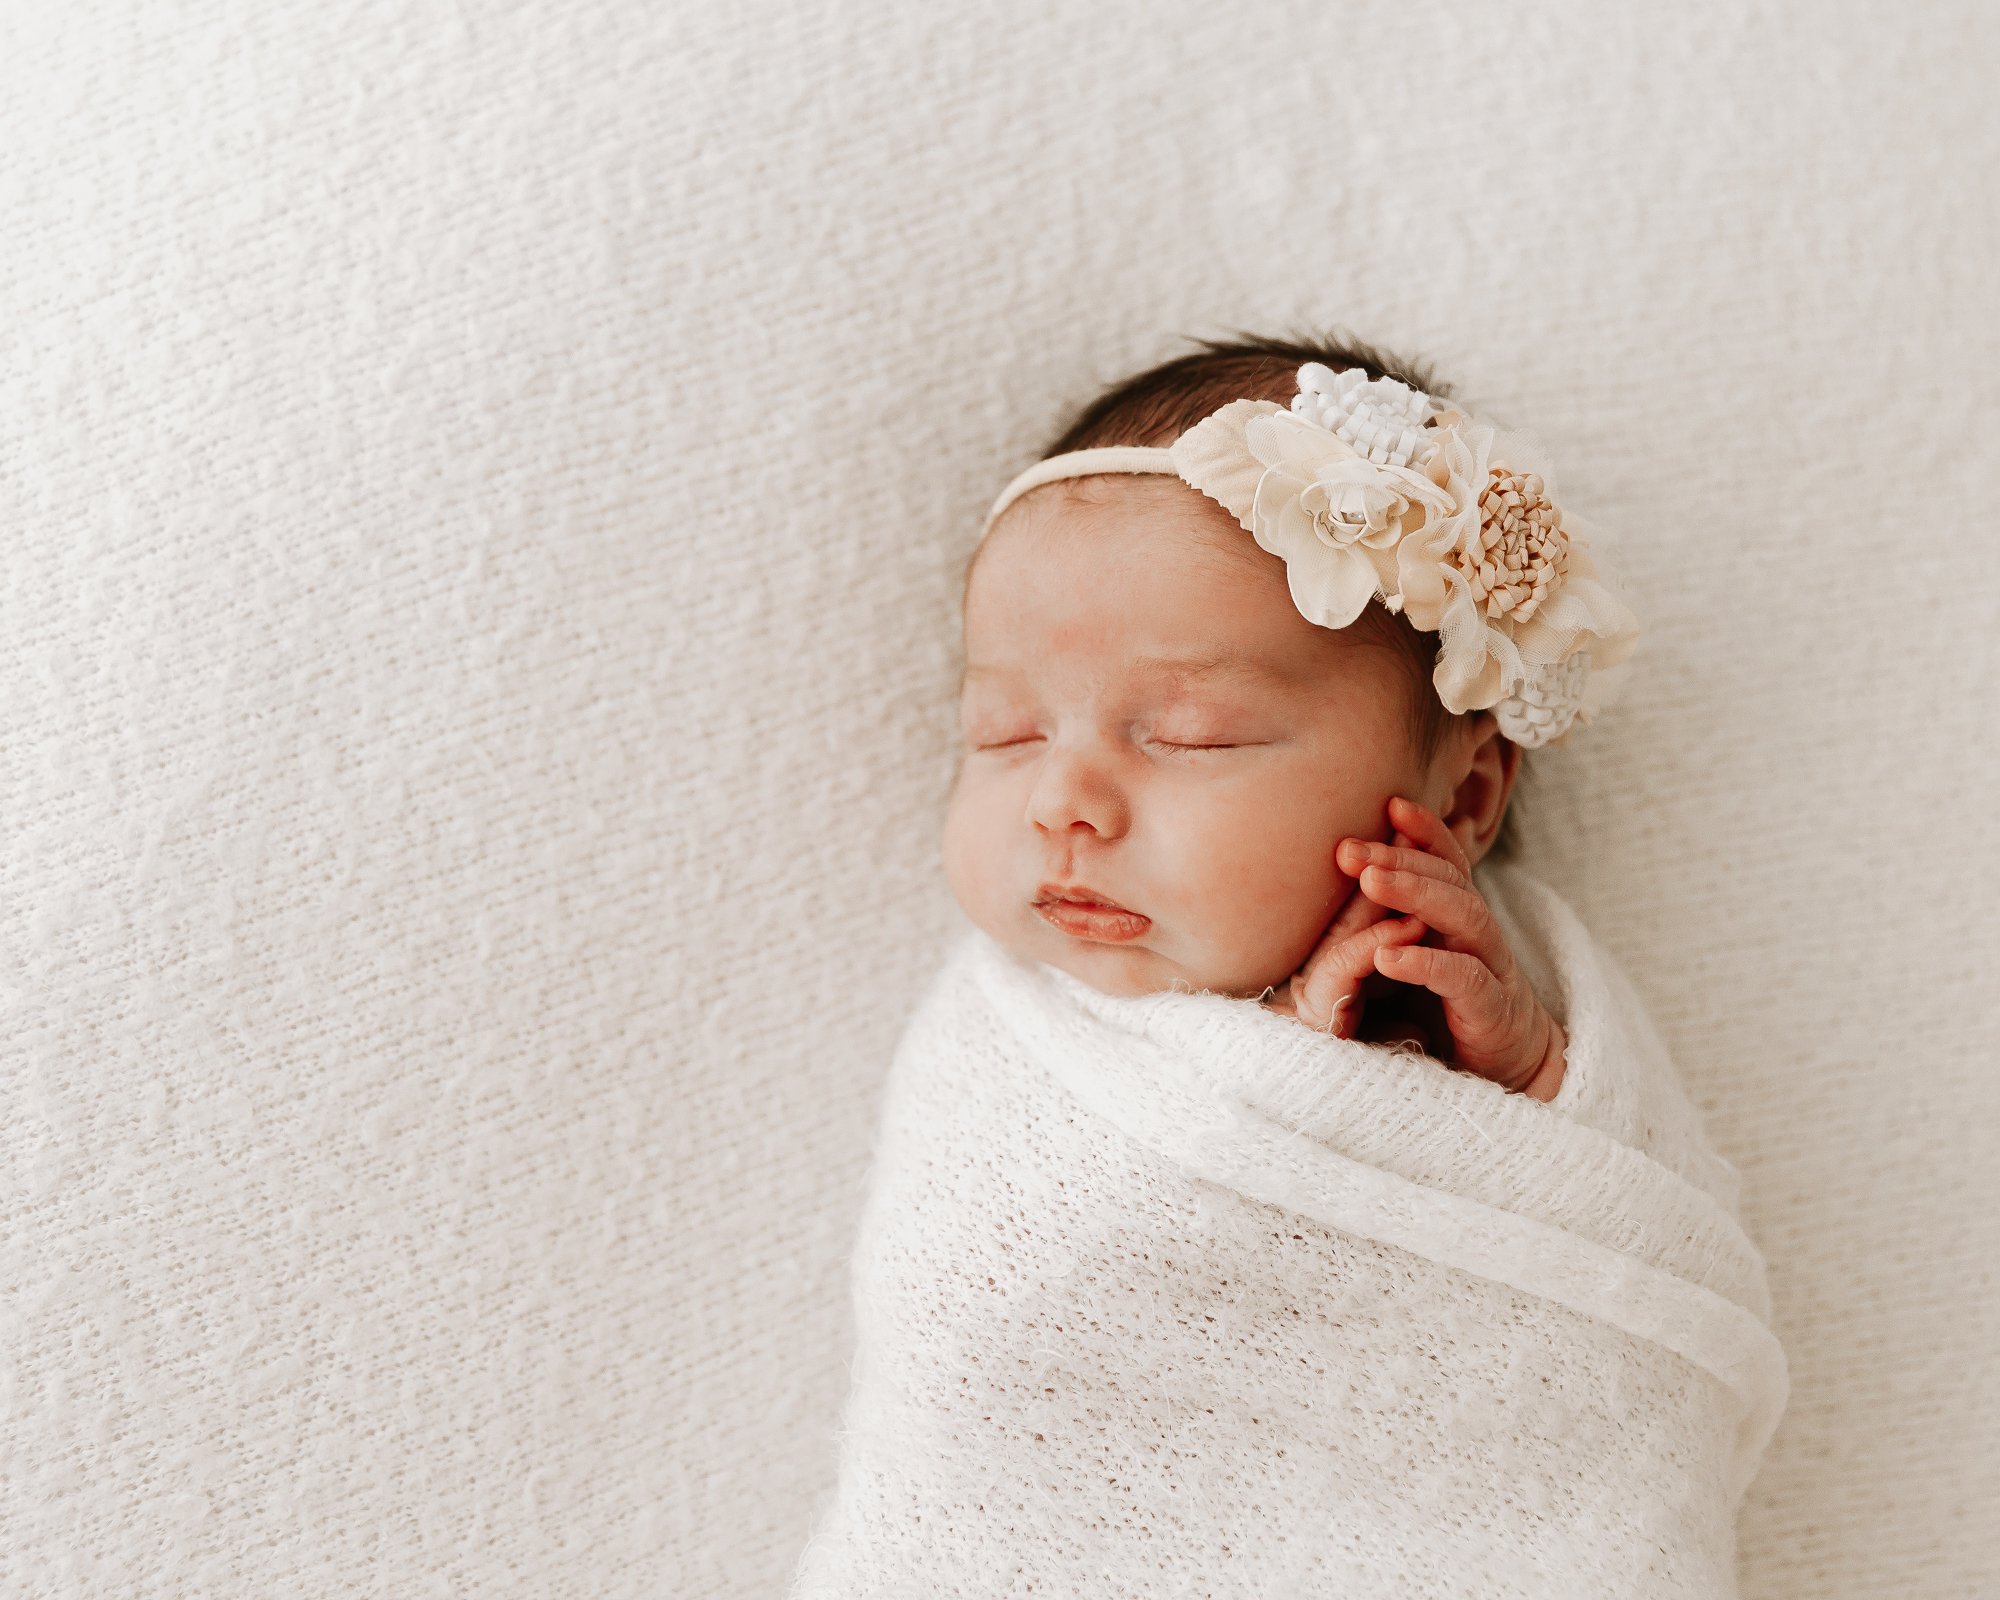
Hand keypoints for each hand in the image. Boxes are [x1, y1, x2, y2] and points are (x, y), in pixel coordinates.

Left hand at [1275, 796, 1567, 1100]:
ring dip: (1417, 894)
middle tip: (1350, 848)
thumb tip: (1337, 886)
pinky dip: (1426, 964)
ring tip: (1370, 881)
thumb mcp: (1418, 958)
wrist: (1504, 1071)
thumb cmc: (1449, 1009)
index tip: (1389, 803)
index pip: (1447, 863)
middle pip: (1450, 881)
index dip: (1425, 831)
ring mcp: (1491, 969)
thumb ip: (1390, 924)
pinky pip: (1464, 979)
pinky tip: (1388, 955)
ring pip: (1465, 917)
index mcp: (1459, 919)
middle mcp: (1479, 935)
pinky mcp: (1491, 1012)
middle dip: (1402, 858)